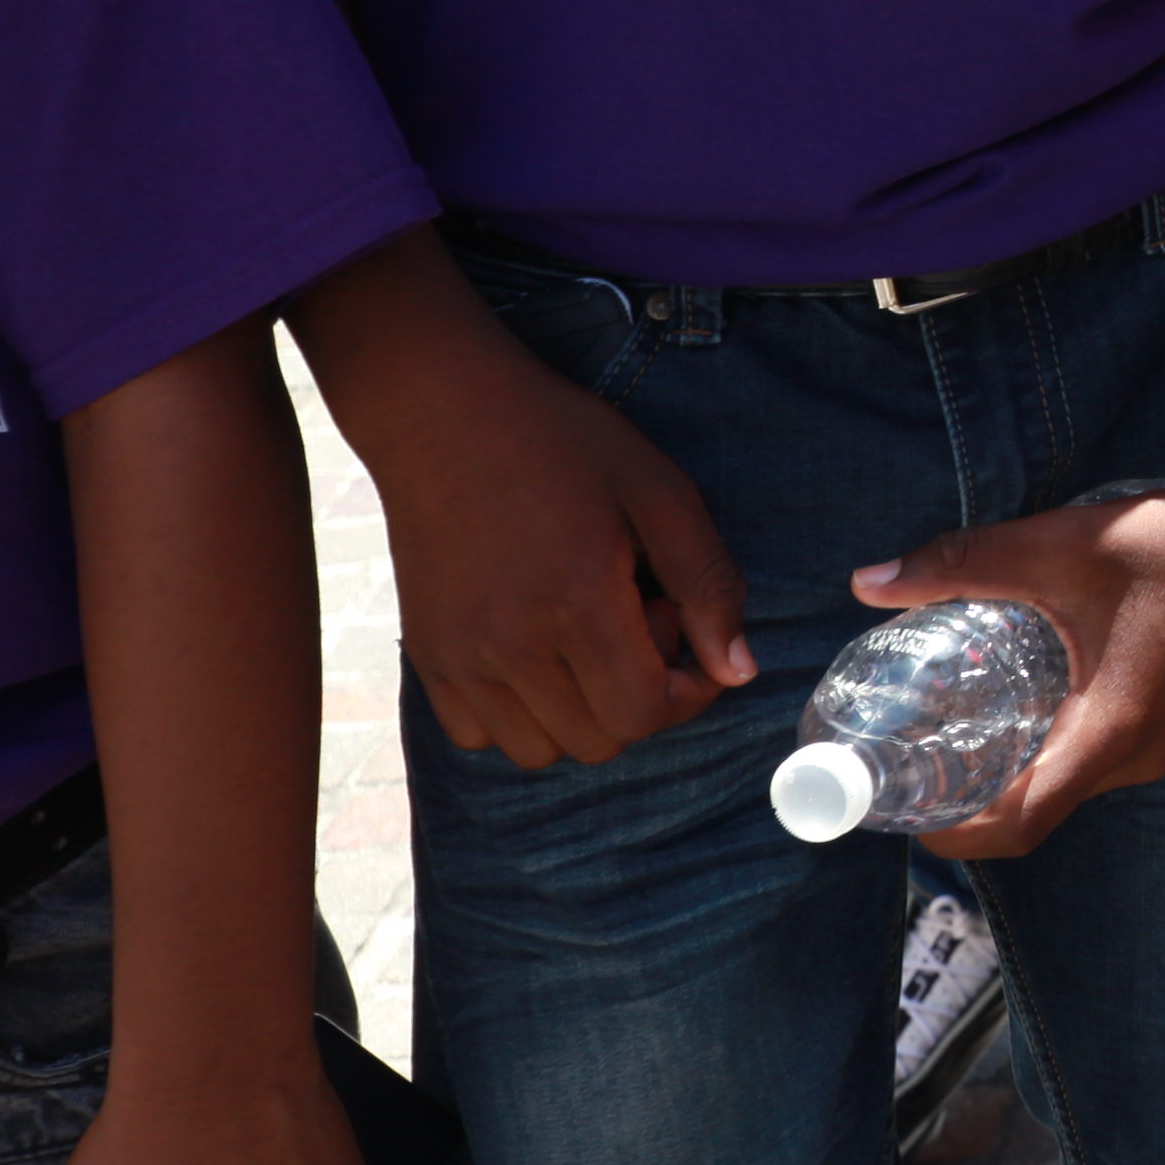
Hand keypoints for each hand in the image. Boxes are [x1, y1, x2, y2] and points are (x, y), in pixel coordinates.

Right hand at [332, 308, 751, 765]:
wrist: (443, 414)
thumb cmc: (563, 442)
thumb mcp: (661, 493)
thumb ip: (709, 584)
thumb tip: (738, 670)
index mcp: (577, 603)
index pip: (645, 714)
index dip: (690, 694)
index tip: (691, 635)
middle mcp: (510, 646)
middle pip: (600, 741)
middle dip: (643, 696)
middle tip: (640, 618)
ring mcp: (460, 657)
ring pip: (539, 750)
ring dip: (584, 712)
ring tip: (588, 633)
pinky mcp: (425, 655)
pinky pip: (478, 734)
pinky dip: (519, 714)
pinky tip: (538, 649)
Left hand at [854, 479, 1164, 858]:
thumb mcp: (1055, 548)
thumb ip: (959, 563)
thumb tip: (867, 582)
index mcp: (1114, 728)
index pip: (1020, 822)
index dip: (953, 834)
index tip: (901, 813)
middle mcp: (1148, 752)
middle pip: (1044, 809)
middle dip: (976, 802)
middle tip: (919, 763)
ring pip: (1079, 784)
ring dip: (1024, 775)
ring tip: (969, 733)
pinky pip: (1111, 760)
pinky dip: (1064, 752)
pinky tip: (1039, 703)